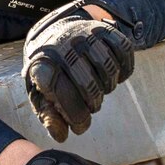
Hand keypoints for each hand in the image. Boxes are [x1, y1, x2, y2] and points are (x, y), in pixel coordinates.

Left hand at [23, 0, 134, 141]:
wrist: (56, 30)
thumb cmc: (50, 68)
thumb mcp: (40, 91)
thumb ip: (48, 115)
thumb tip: (62, 135)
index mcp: (44, 63)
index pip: (62, 94)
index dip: (75, 116)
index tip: (80, 126)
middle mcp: (64, 46)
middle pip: (88, 85)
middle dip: (94, 103)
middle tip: (92, 106)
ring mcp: (85, 35)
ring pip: (108, 69)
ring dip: (109, 86)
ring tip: (101, 89)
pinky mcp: (103, 28)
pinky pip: (124, 50)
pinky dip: (125, 68)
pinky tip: (116, 75)